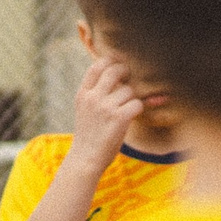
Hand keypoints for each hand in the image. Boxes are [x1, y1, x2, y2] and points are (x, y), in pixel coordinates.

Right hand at [68, 56, 142, 170]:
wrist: (86, 159)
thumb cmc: (88, 135)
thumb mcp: (84, 110)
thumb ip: (95, 93)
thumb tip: (115, 75)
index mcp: (83, 94)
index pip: (97, 66)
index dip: (110, 61)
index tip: (118, 64)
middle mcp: (93, 98)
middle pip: (115, 71)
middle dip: (126, 72)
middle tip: (129, 80)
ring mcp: (105, 107)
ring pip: (129, 90)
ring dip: (131, 99)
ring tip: (125, 110)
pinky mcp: (119, 117)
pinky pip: (137, 104)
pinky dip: (137, 110)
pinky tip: (130, 117)